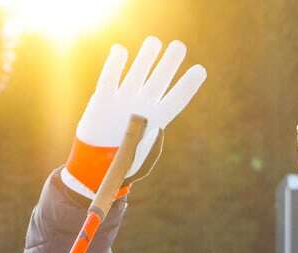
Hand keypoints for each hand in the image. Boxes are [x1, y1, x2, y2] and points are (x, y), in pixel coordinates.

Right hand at [62, 37, 205, 197]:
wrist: (96, 166)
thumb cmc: (122, 164)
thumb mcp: (139, 156)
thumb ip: (146, 139)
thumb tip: (146, 120)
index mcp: (157, 119)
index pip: (176, 99)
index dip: (188, 85)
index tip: (200, 71)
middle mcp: (143, 104)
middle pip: (160, 78)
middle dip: (169, 62)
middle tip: (178, 46)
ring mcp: (124, 99)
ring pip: (138, 71)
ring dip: (146, 57)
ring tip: (154, 42)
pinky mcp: (103, 98)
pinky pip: (110, 77)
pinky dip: (115, 64)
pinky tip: (120, 51)